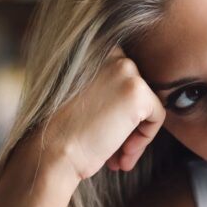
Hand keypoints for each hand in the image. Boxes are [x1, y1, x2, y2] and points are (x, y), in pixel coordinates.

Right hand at [41, 46, 165, 179]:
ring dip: (133, 135)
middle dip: (126, 125)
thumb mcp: (81, 97)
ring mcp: (125, 70)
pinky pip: (156, 116)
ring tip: (117, 159)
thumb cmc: (59, 132)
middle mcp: (109, 51)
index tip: (103, 133)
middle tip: (113, 153)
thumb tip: (130, 101)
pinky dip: (144, 139)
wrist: (50, 151)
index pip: (121, 79)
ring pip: (146, 105)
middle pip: (135, 92)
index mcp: (91, 47)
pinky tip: (122, 155)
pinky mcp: (137, 91)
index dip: (116, 111)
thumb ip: (105, 88)